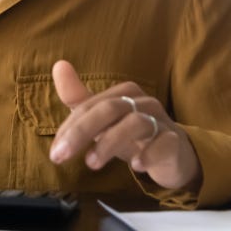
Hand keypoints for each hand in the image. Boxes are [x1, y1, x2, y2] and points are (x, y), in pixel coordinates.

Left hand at [48, 60, 200, 190]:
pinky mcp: (175, 141)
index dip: (70, 128)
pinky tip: (136, 166)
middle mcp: (142, 102)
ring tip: (92, 163)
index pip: (90, 106)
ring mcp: (161, 120)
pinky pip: (164, 142)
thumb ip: (79, 99)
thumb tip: (59, 65)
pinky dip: (149, 153)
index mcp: (124, 93)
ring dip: (110, 143)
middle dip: (82, 131)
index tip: (55, 153)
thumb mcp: (104, 120)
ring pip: (135, 123)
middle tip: (61, 156)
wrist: (174, 155)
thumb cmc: (133, 135)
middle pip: (110, 109)